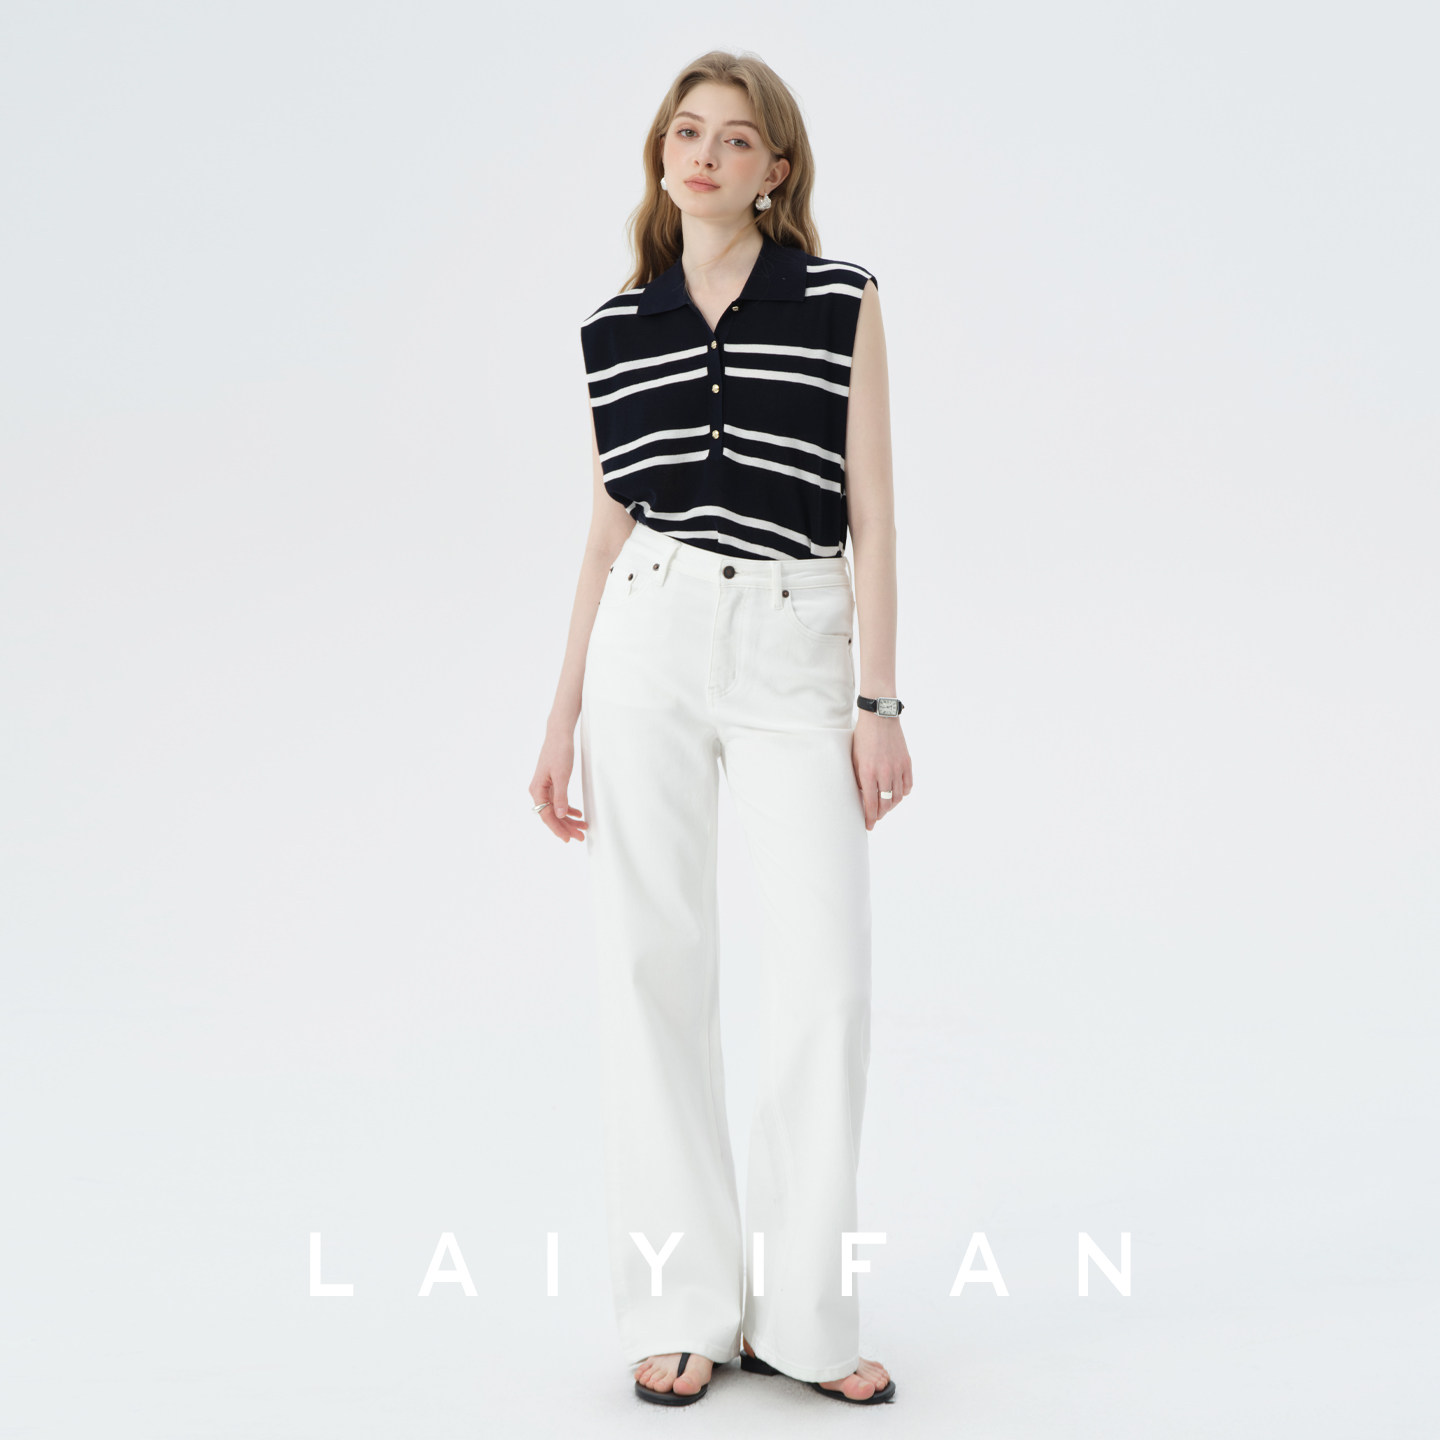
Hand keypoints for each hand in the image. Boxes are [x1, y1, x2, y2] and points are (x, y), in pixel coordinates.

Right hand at [530, 728, 588, 842]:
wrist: (559, 734)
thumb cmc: (559, 752)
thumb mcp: (562, 775)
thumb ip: (561, 796)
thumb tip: (559, 815)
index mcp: (537, 790)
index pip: (546, 815)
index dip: (557, 828)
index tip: (568, 839)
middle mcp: (538, 790)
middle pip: (551, 815)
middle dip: (566, 827)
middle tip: (581, 836)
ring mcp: (545, 787)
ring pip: (556, 809)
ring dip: (569, 819)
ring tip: (583, 827)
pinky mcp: (552, 783)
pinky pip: (558, 801)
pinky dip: (568, 809)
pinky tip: (577, 814)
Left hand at [852, 711, 911, 829]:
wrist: (880, 718)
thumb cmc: (863, 737)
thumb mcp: (854, 758)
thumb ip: (859, 778)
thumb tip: (863, 794)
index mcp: (868, 772)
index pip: (870, 803)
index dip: (869, 817)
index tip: (868, 825)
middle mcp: (884, 772)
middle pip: (885, 804)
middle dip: (880, 814)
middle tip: (876, 817)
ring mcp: (897, 768)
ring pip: (897, 797)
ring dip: (891, 806)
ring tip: (886, 807)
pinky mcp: (907, 763)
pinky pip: (907, 786)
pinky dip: (902, 793)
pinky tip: (897, 795)